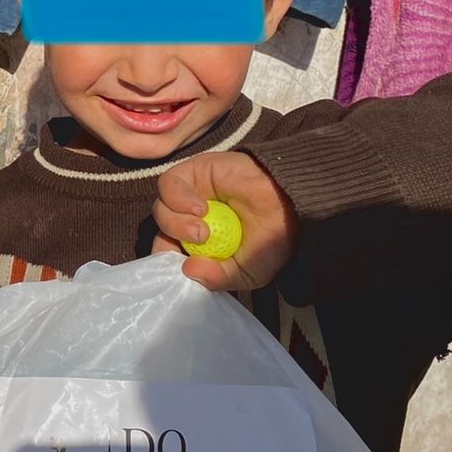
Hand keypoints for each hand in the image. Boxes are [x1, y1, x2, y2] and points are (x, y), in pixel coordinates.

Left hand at [152, 151, 297, 291]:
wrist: (291, 201)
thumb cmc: (274, 237)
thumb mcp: (248, 271)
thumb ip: (218, 278)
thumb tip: (187, 270)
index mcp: (199, 244)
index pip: (168, 253)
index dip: (166, 262)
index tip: (178, 269)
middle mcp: (190, 219)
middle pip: (159, 232)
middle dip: (167, 245)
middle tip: (190, 250)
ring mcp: (190, 195)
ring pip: (160, 210)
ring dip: (176, 225)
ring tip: (203, 231)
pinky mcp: (192, 172)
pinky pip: (168, 185)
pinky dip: (178, 199)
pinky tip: (202, 208)